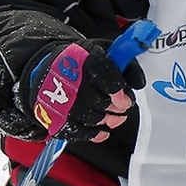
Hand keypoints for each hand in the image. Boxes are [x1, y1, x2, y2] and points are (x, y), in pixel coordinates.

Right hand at [23, 39, 144, 141]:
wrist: (45, 68)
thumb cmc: (80, 62)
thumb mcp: (103, 52)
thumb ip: (125, 65)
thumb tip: (139, 83)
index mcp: (81, 58)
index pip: (101, 74)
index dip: (117, 90)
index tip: (126, 100)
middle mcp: (67, 79)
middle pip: (98, 101)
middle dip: (115, 107)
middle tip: (122, 107)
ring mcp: (58, 100)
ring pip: (90, 117)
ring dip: (107, 120)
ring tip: (114, 116)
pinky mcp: (53, 117)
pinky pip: (77, 131)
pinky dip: (94, 133)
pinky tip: (103, 130)